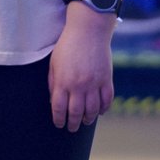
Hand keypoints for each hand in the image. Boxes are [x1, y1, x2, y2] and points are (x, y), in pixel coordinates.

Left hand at [49, 8, 114, 131]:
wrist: (89, 30)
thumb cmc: (68, 45)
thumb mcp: (54, 63)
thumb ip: (53, 82)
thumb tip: (53, 100)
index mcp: (63, 81)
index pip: (59, 108)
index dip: (58, 119)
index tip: (59, 124)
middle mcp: (78, 85)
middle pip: (75, 112)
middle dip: (73, 124)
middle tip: (72, 128)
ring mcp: (94, 83)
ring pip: (93, 110)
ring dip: (89, 119)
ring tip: (85, 121)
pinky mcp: (107, 79)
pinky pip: (107, 100)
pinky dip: (104, 108)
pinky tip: (100, 112)